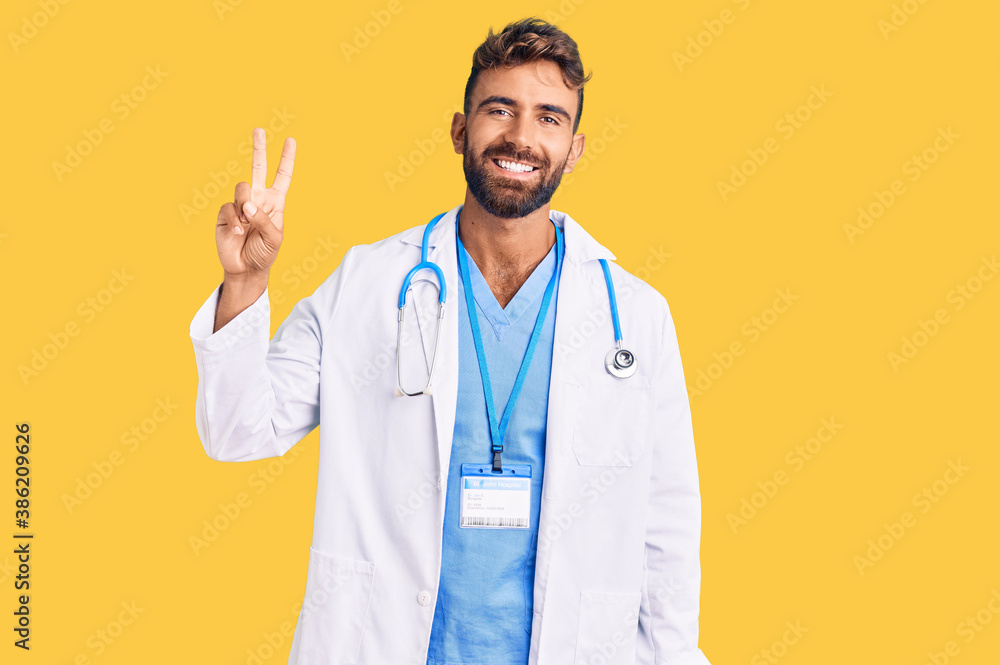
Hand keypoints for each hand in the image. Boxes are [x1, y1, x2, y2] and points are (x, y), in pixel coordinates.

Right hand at [216, 127, 295, 278]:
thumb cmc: (265, 253)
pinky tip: (238, 231)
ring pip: (242, 188)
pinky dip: (234, 219)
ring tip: (247, 225)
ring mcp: (241, 204)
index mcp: (275, 202)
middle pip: (259, 168)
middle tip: (259, 130)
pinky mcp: (226, 213)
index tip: (290, 140)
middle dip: (259, 149)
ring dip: (245, 205)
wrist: (246, 268)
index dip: (287, 159)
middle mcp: (258, 198)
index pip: (282, 176)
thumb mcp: (274, 238)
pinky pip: (229, 206)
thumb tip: (247, 205)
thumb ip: (264, 219)